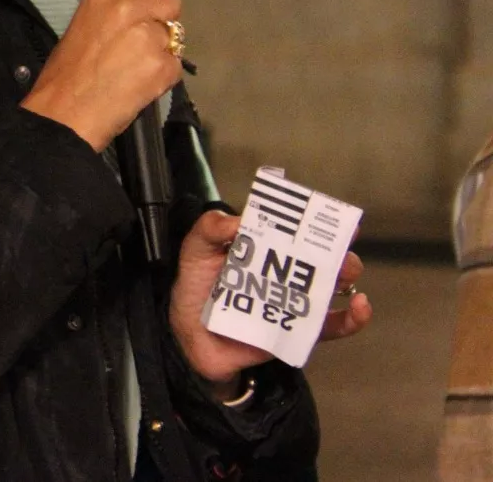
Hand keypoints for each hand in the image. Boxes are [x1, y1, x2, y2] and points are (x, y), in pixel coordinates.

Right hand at [21, 0, 183, 150]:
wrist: (64, 113)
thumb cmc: (66, 72)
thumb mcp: (85, 21)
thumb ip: (116, 6)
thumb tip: (142, 4)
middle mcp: (131, 7)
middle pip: (171, 0)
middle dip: (162, 20)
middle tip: (139, 41)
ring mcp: (149, 37)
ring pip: (176, 35)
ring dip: (161, 50)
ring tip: (134, 67)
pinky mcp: (163, 66)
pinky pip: (176, 64)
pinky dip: (163, 75)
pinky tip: (139, 84)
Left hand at [169, 211, 374, 389]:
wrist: (192, 338)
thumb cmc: (196, 288)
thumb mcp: (195, 251)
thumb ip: (209, 230)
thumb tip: (237, 220)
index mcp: (263, 248)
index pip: (293, 229)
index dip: (313, 220)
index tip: (330, 214)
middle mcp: (284, 272)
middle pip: (319, 256)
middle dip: (335, 248)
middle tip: (341, 245)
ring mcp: (293, 301)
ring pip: (331, 287)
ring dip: (345, 276)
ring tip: (347, 272)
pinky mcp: (298, 332)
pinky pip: (332, 327)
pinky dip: (352, 319)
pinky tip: (360, 308)